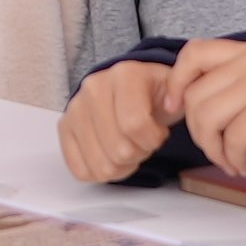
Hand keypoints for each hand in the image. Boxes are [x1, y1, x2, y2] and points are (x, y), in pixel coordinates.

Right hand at [59, 61, 178, 182]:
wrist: (130, 89)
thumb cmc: (154, 95)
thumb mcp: (175, 90)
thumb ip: (180, 96)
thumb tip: (172, 106)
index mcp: (124, 74)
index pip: (134, 124)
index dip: (152, 139)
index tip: (158, 133)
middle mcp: (94, 87)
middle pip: (118, 150)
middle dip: (138, 153)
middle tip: (142, 141)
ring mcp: (75, 107)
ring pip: (100, 165)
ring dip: (121, 165)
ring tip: (128, 146)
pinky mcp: (65, 127)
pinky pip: (80, 170)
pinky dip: (101, 171)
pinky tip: (111, 154)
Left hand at [168, 38, 245, 177]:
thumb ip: (232, 78)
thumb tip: (187, 103)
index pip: (194, 53)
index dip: (175, 81)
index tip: (173, 107)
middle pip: (196, 98)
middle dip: (198, 133)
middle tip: (214, 149)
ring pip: (208, 120)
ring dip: (214, 151)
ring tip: (230, 161)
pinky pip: (233, 139)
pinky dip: (234, 160)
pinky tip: (244, 165)